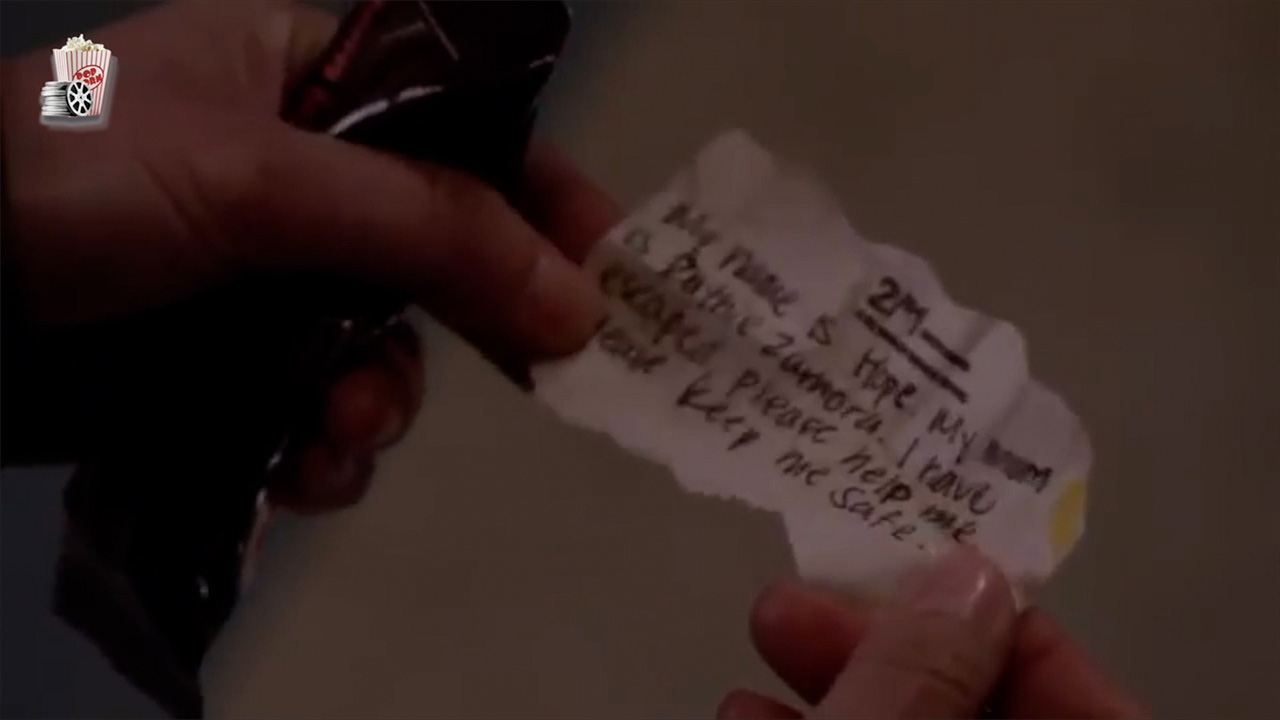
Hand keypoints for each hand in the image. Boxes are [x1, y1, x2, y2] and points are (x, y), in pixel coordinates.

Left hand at [1, 2, 617, 508]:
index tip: (609, 265)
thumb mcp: (263, 178)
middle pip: (439, 243)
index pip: (465, 126)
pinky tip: (309, 467)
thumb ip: (428, 227)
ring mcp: (266, 271)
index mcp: (309, 79)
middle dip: (476, 314)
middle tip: (548, 368)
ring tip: (347, 428)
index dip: (544, 191)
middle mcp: (301, 170)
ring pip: (386, 342)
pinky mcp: (233, 359)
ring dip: (384, 397)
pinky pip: (321, 404)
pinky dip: (327, 447)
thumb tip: (578, 299)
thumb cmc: (89, 177)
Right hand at [720, 549, 1145, 718]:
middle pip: (978, 708)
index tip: (925, 569)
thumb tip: (967, 575)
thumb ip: (926, 674)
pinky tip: (746, 709)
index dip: (1007, 626)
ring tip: (767, 631)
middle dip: (887, 642)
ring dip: (835, 682)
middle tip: (807, 595)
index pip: (1088, 701)